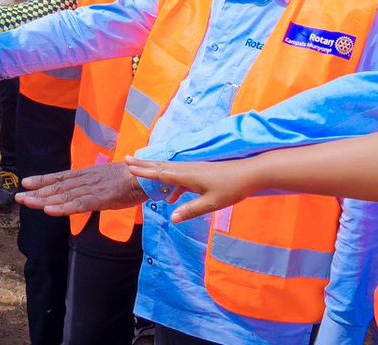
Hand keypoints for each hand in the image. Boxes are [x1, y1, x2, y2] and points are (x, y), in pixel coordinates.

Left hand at [16, 163, 147, 215]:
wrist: (146, 177)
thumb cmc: (130, 179)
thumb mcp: (107, 179)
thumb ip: (94, 185)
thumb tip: (83, 190)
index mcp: (87, 174)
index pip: (61, 177)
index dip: (43, 179)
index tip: (25, 182)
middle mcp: (86, 179)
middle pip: (57, 186)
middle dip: (37, 192)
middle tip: (18, 196)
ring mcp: (92, 188)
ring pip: (63, 196)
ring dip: (44, 200)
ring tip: (27, 202)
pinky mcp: (100, 199)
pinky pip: (78, 205)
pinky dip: (62, 208)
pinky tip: (49, 210)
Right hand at [125, 156, 258, 222]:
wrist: (250, 174)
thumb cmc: (232, 189)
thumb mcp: (211, 204)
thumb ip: (190, 211)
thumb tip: (172, 218)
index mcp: (187, 175)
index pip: (161, 173)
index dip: (144, 171)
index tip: (128, 167)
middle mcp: (188, 169)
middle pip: (161, 166)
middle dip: (144, 164)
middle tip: (127, 159)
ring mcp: (194, 169)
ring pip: (169, 170)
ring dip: (155, 171)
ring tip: (142, 173)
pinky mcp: (201, 173)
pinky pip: (180, 176)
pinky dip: (171, 183)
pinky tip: (172, 197)